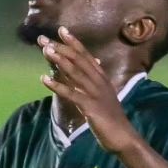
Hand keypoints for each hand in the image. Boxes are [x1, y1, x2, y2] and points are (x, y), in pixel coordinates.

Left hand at [38, 28, 137, 153]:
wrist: (123, 137)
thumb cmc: (112, 118)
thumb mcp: (105, 95)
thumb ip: (98, 81)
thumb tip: (96, 66)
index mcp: (103, 78)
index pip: (87, 56)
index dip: (74, 42)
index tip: (62, 30)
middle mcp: (99, 82)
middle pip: (78, 60)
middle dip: (61, 47)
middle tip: (44, 39)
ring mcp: (95, 93)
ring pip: (75, 72)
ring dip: (59, 60)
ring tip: (45, 50)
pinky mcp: (90, 107)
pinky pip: (71, 93)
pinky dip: (57, 85)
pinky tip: (44, 79)